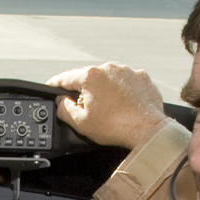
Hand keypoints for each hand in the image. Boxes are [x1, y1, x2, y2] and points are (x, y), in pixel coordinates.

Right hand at [50, 63, 169, 150]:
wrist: (147, 130)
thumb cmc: (116, 127)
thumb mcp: (80, 123)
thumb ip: (64, 109)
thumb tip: (61, 102)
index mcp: (90, 76)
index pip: (65, 78)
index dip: (55, 84)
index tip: (52, 87)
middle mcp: (109, 68)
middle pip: (88, 78)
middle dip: (84, 92)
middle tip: (85, 109)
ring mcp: (127, 71)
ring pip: (108, 80)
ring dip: (104, 91)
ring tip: (108, 111)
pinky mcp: (142, 78)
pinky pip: (126, 83)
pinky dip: (122, 92)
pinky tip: (122, 107)